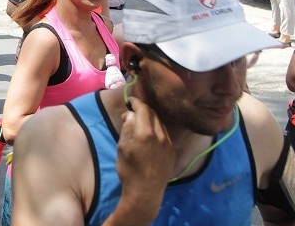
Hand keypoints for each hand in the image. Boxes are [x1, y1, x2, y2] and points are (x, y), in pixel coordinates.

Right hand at [116, 96, 173, 217]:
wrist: (145, 192)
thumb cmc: (129, 170)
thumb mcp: (122, 147)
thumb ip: (127, 128)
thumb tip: (131, 115)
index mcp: (145, 133)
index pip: (143, 109)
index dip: (136, 102)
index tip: (129, 101)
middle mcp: (160, 135)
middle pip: (153, 114)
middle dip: (143, 110)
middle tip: (132, 112)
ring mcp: (168, 144)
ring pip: (160, 124)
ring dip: (150, 120)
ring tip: (140, 124)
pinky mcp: (172, 151)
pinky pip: (165, 134)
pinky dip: (156, 130)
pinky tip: (149, 137)